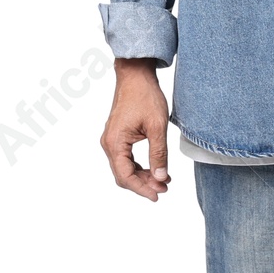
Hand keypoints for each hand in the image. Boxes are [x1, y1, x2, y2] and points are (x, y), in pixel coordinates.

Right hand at [101, 58, 170, 200]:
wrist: (136, 77)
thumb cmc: (145, 97)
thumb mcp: (157, 127)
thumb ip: (158, 154)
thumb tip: (160, 177)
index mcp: (115, 142)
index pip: (125, 176)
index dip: (141, 189)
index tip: (157, 195)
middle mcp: (109, 144)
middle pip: (123, 175)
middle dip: (143, 185)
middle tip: (164, 189)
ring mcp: (112, 140)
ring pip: (124, 168)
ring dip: (143, 176)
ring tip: (163, 181)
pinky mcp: (117, 137)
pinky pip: (126, 158)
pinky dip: (140, 166)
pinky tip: (156, 169)